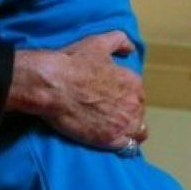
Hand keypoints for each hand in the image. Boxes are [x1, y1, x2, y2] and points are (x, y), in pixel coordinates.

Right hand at [11, 31, 146, 150]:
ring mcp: (122, 123)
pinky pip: (127, 147)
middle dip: (127, 115)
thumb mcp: (98, 43)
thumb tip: (130, 48)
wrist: (52, 85)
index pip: (138, 95)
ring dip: (129, 132)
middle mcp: (133, 103)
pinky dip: (123, 146)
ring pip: (137, 133)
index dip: (126, 98)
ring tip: (114, 131)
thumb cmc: (73, 63)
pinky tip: (114, 143)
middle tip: (110, 115)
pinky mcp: (109, 139)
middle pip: (138, 114)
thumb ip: (119, 41)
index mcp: (133, 82)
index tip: (114, 100)